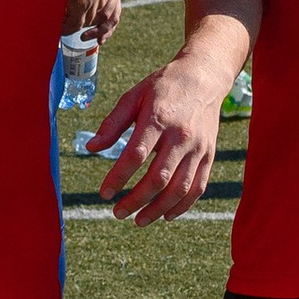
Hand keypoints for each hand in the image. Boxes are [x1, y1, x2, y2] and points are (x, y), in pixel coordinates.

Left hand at [88, 52, 224, 223]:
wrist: (203, 78)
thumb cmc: (162, 87)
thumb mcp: (133, 97)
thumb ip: (112, 124)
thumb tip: (90, 148)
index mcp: (158, 118)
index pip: (135, 155)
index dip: (118, 177)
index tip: (104, 193)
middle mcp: (180, 136)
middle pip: (158, 178)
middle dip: (136, 200)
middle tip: (117, 213)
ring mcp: (198, 148)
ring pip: (179, 188)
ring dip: (158, 209)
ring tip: (138, 220)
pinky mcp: (209, 155)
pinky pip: (197, 187)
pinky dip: (182, 206)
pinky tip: (165, 215)